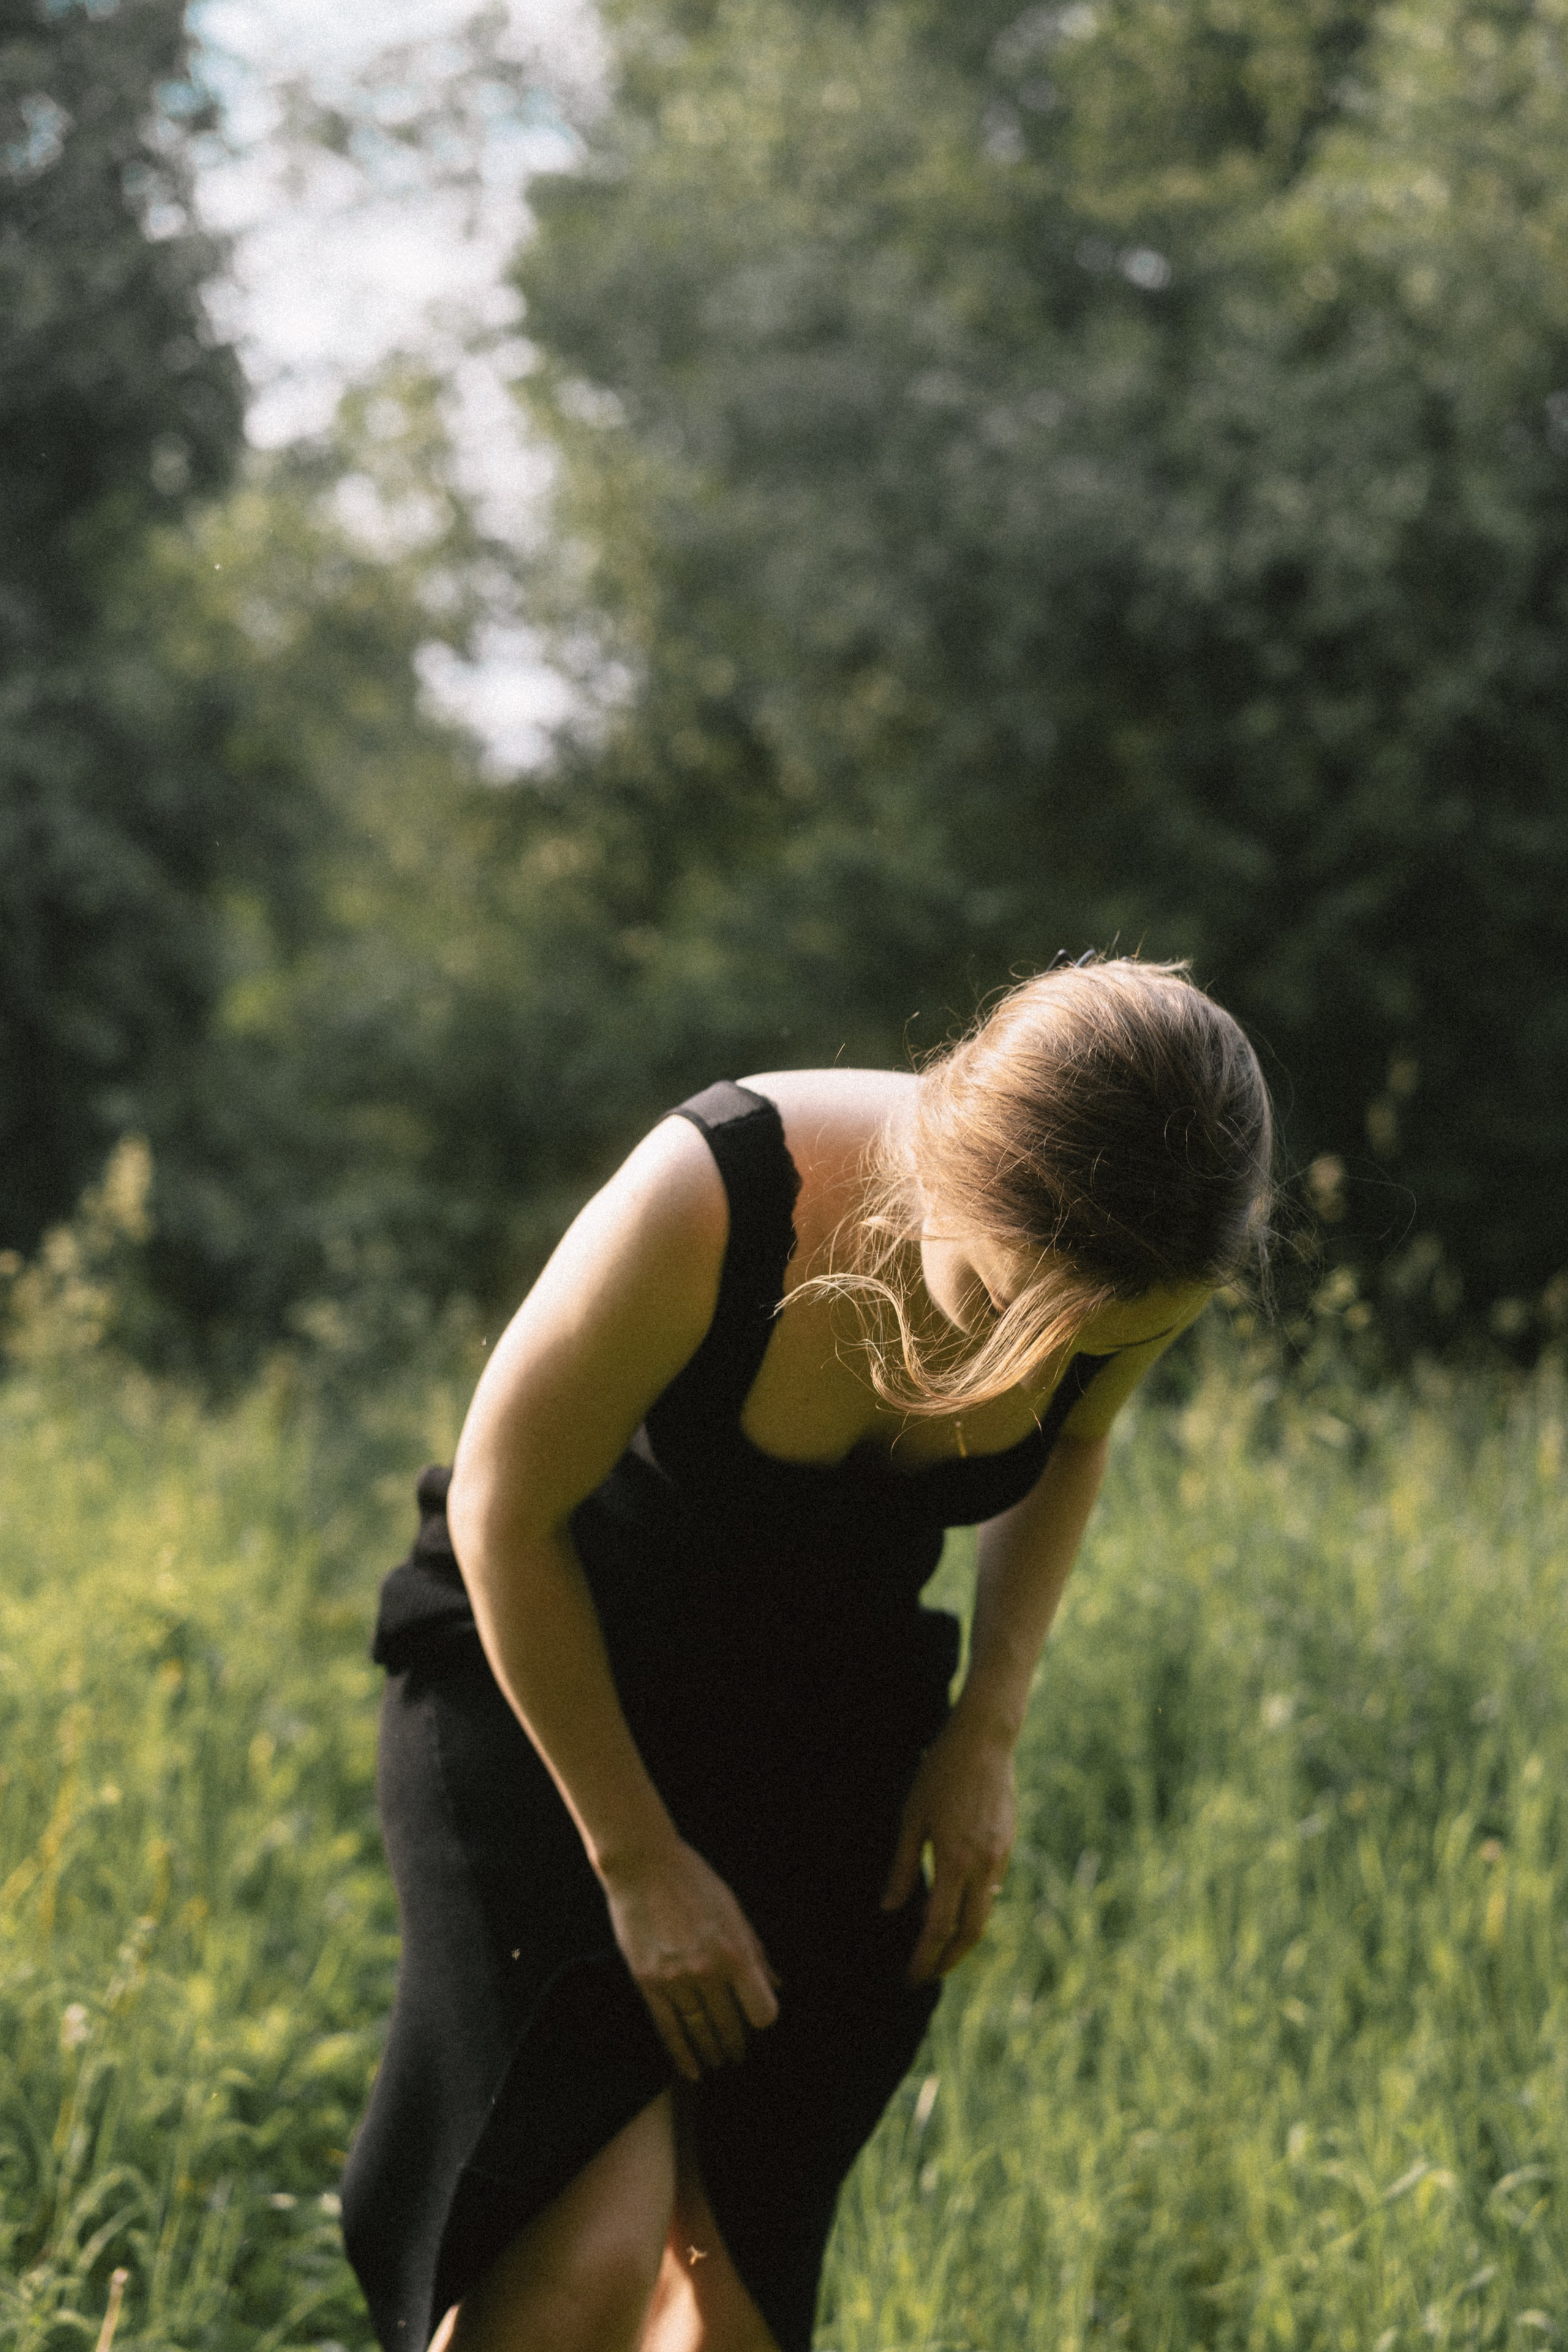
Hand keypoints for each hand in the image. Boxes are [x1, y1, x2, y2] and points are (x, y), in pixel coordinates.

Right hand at [599, 1836, 780, 2081]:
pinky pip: (668, 2029)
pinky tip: (691, 2070)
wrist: (644, 1866)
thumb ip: (757, 1953)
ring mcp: (675, 1979)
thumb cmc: (695, 1882)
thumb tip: (777, 1985)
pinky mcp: (648, 1983)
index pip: (762, 2011)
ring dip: (711, 2052)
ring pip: (699, 2031)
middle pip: (730, 2026)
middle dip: (737, 2044)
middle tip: (739, 2055)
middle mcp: (707, 1971)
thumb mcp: (736, 1912)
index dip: (763, 2019)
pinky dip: (680, 2054)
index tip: (759, 2020)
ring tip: (719, 2062)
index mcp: (735, 1951)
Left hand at [881, 1716, 1014, 1983]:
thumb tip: (890, 1908)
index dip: (924, 1958)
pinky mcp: (1007, 1847)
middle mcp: (982, 1867)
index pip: (938, 1927)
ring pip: (984, 1913)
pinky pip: (991, 1890)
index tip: (910, 1977)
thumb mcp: (911, 1817)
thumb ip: (902, 1867)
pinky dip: (973, 1907)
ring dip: (961, 1936)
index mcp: (953, 1861)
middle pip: (969, 1932)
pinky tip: (954, 1903)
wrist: (984, 1742)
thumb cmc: (939, 1774)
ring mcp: (1000, 1858)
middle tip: (925, 1974)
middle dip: (947, 1960)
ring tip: (935, 1945)